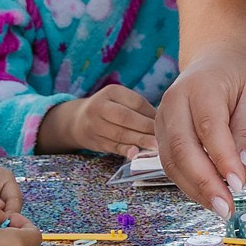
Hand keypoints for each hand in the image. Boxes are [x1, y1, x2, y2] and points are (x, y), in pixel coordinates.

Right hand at [41, 85, 158, 157]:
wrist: (78, 120)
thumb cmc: (111, 109)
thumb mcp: (121, 100)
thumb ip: (140, 108)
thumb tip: (164, 120)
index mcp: (111, 91)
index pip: (136, 102)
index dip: (152, 113)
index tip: (167, 121)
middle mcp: (100, 106)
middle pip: (126, 117)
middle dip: (146, 128)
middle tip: (163, 136)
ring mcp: (95, 125)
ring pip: (120, 134)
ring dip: (139, 141)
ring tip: (156, 146)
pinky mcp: (95, 141)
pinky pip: (112, 146)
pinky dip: (125, 150)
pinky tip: (135, 154)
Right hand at [157, 42, 245, 216]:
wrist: (212, 62)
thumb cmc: (238, 80)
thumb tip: (241, 167)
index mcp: (201, 87)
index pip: (209, 128)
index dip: (222, 159)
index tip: (238, 184)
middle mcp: (174, 102)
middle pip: (182, 148)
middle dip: (204, 182)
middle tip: (226, 207)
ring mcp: (161, 118)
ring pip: (171, 161)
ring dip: (194, 189)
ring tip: (219, 207)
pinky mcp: (159, 133)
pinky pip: (170, 163)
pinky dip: (188, 183)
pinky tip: (207, 195)